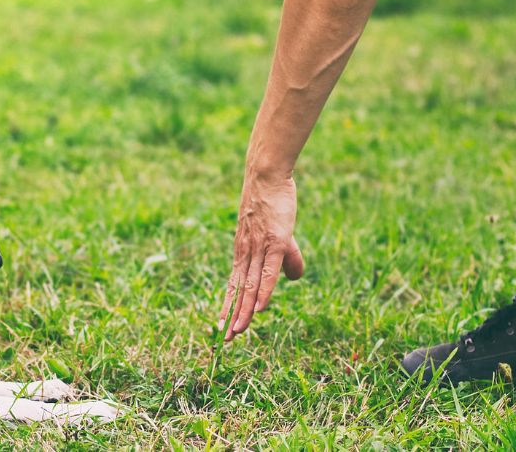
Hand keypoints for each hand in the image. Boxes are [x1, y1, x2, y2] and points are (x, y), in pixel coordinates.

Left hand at [218, 170, 305, 340]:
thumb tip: (294, 278)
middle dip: (232, 315)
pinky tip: (260, 308)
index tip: (221, 326)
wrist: (266, 176)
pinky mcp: (275, 242)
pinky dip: (263, 292)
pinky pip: (268, 272)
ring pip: (250, 285)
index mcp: (243, 252)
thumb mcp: (280, 235)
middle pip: (239, 290)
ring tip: (237, 331)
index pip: (234, 285)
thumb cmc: (272, 203)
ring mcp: (259, 248)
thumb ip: (287, 259)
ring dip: (244, 310)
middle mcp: (246, 253)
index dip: (228, 306)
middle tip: (224, 339)